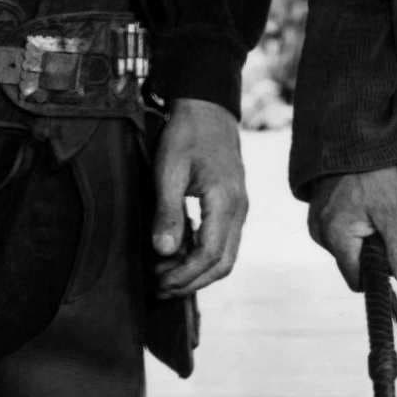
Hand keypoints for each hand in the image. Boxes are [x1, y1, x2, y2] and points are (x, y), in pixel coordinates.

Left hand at [151, 98, 248, 296]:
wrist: (208, 107)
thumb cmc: (187, 134)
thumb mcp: (169, 170)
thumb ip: (168, 212)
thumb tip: (164, 252)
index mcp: (226, 203)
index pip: (210, 256)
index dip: (183, 276)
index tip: (157, 282)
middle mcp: (239, 210)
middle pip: (222, 264)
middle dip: (191, 282)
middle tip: (159, 288)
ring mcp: (239, 208)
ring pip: (225, 256)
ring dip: (196, 272)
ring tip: (164, 277)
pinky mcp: (232, 205)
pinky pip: (222, 242)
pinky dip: (201, 257)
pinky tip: (176, 255)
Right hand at [307, 164, 396, 288]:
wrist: (351, 140)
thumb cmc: (371, 174)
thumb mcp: (391, 211)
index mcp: (335, 238)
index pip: (356, 280)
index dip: (378, 273)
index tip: (393, 257)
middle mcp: (320, 234)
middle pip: (353, 263)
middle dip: (373, 250)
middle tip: (384, 223)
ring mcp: (316, 223)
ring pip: (348, 247)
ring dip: (364, 236)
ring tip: (373, 210)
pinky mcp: (317, 213)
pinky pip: (339, 232)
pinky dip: (354, 225)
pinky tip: (362, 205)